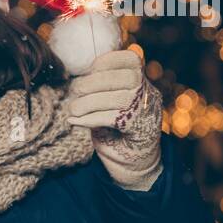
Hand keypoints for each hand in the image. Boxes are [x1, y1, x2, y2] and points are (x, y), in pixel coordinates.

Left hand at [66, 49, 163, 191]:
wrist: (133, 163)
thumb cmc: (117, 129)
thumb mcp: (111, 104)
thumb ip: (102, 89)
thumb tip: (76, 78)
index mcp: (143, 82)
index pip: (131, 60)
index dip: (107, 60)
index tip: (89, 68)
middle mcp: (149, 94)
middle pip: (123, 78)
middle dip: (93, 82)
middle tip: (75, 91)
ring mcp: (147, 112)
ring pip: (117, 99)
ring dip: (88, 103)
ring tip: (73, 108)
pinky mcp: (140, 130)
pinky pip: (112, 119)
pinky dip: (89, 119)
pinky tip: (74, 121)